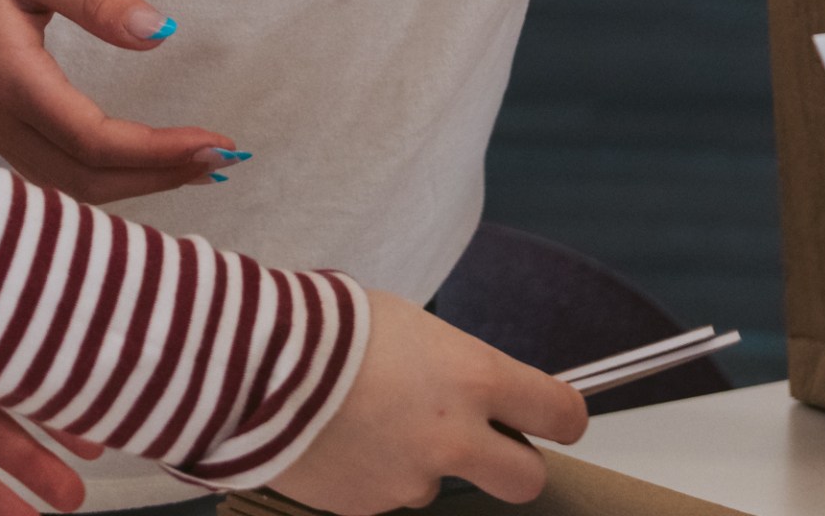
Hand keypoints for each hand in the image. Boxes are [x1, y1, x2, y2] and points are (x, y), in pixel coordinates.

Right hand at [0, 0, 240, 202]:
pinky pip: (53, 171)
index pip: (95, 140)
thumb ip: (99, 0)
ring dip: (135, 182)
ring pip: (68, 184)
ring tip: (197, 167)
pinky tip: (143, 161)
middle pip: (85, 180)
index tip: (219, 143)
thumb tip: (163, 33)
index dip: (160, 151)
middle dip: (158, 177)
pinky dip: (105, 174)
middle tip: (224, 162)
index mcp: (9, 80)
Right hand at [272, 291, 587, 512]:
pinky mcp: (371, 507)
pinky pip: (387, 494)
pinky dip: (374, 474)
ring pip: (440, 485)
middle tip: (490, 445)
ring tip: (374, 421)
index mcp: (475, 378)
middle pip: (527, 478)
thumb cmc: (332, 329)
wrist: (260, 369)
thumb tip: (468, 384)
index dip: (564, 416)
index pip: (559, 412)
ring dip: (422, 463)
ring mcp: (413, 479)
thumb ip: (454, 364)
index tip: (557, 416)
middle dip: (516, 465)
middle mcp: (456, 438)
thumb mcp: (413, 327)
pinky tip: (346, 439)